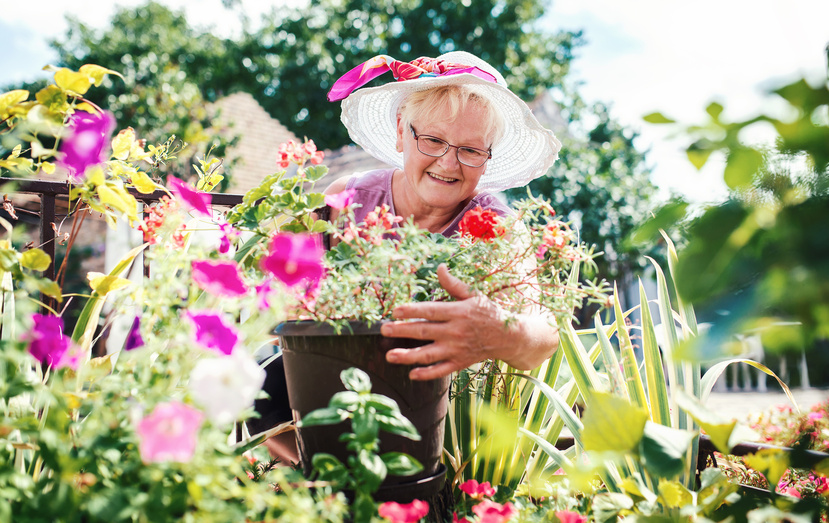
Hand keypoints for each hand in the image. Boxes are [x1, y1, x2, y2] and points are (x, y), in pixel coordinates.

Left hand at [381, 264, 516, 380]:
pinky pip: (441, 370)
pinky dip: (427, 374)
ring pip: (429, 354)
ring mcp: (457, 349)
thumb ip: (453, 284)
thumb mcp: (473, 295)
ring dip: (408, 356)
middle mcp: (455, 332)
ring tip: (390, 356)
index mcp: (458, 312)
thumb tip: (440, 267)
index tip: (395, 311)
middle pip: (424, 331)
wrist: (508, 337)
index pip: (430, 311)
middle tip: (384, 330)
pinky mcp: (460, 362)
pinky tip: (411, 374)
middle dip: (402, 331)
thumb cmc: (488, 312)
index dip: (412, 311)